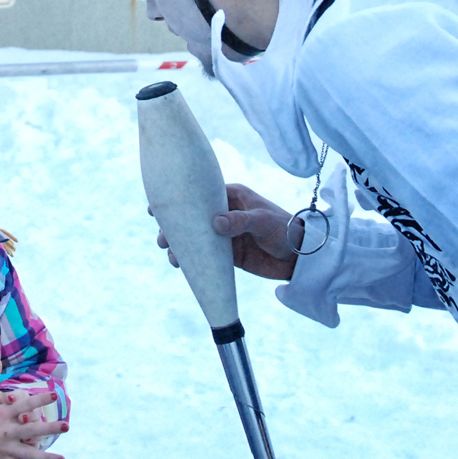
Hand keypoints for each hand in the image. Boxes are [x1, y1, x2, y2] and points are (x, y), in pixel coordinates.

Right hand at [0, 360, 65, 458]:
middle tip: (66, 426)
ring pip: (28, 453)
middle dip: (49, 428)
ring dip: (46, 457)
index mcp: (3, 414)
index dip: (39, 400)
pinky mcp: (1, 457)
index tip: (54, 395)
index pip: (24, 405)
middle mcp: (6, 431)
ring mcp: (5, 446)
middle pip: (31, 430)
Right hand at [153, 183, 302, 280]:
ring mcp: (225, 234)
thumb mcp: (263, 221)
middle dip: (175, 226)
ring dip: (181, 244)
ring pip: (195, 237)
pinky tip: (180, 264)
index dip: (179, 199)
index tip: (157, 206)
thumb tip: (214, 222)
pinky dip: (191, 258)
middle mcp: (225, 213)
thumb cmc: (285, 229)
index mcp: (232, 196)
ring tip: (171, 255)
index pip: (200, 194)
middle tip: (163, 238)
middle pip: (193, 217)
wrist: (300, 257)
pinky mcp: (228, 253)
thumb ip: (240, 221)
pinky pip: (204, 254)